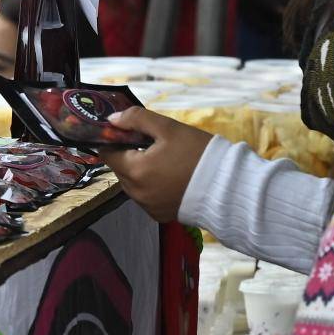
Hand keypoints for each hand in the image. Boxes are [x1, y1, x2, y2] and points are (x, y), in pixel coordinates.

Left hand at [102, 108, 212, 222]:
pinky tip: (170, 178)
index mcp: (134, 170)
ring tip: (164, 161)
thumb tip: (112, 120)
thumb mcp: (168, 128)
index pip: (107, 154)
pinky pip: (146, 197)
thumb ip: (136, 119)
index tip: (128, 133)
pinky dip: (151, 187)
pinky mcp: (160, 215)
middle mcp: (136, 193)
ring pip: (133, 184)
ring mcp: (148, 207)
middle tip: (152, 145)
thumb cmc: (197, 153)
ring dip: (140, 172)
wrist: (227, 187)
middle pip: (120, 169)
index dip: (114, 140)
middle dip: (129, 155)